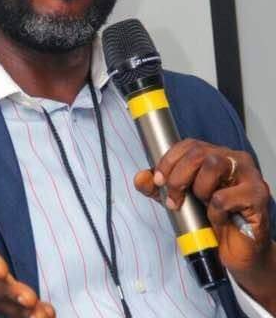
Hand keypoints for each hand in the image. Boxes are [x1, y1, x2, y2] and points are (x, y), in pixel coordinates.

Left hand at [134, 139, 275, 311]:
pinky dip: (215, 210)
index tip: (158, 181)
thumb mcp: (176, 200)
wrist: (235, 251)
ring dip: (199, 189)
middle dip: (178, 177)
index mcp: (215, 154)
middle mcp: (233, 158)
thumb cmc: (210, 220)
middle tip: (173, 199)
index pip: (188, 145)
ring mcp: (249, 174)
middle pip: (198, 153)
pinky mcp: (258, 194)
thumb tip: (140, 178)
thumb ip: (157, 188)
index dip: (168, 161)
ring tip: (203, 204)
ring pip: (213, 165)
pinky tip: (220, 217)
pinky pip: (224, 196)